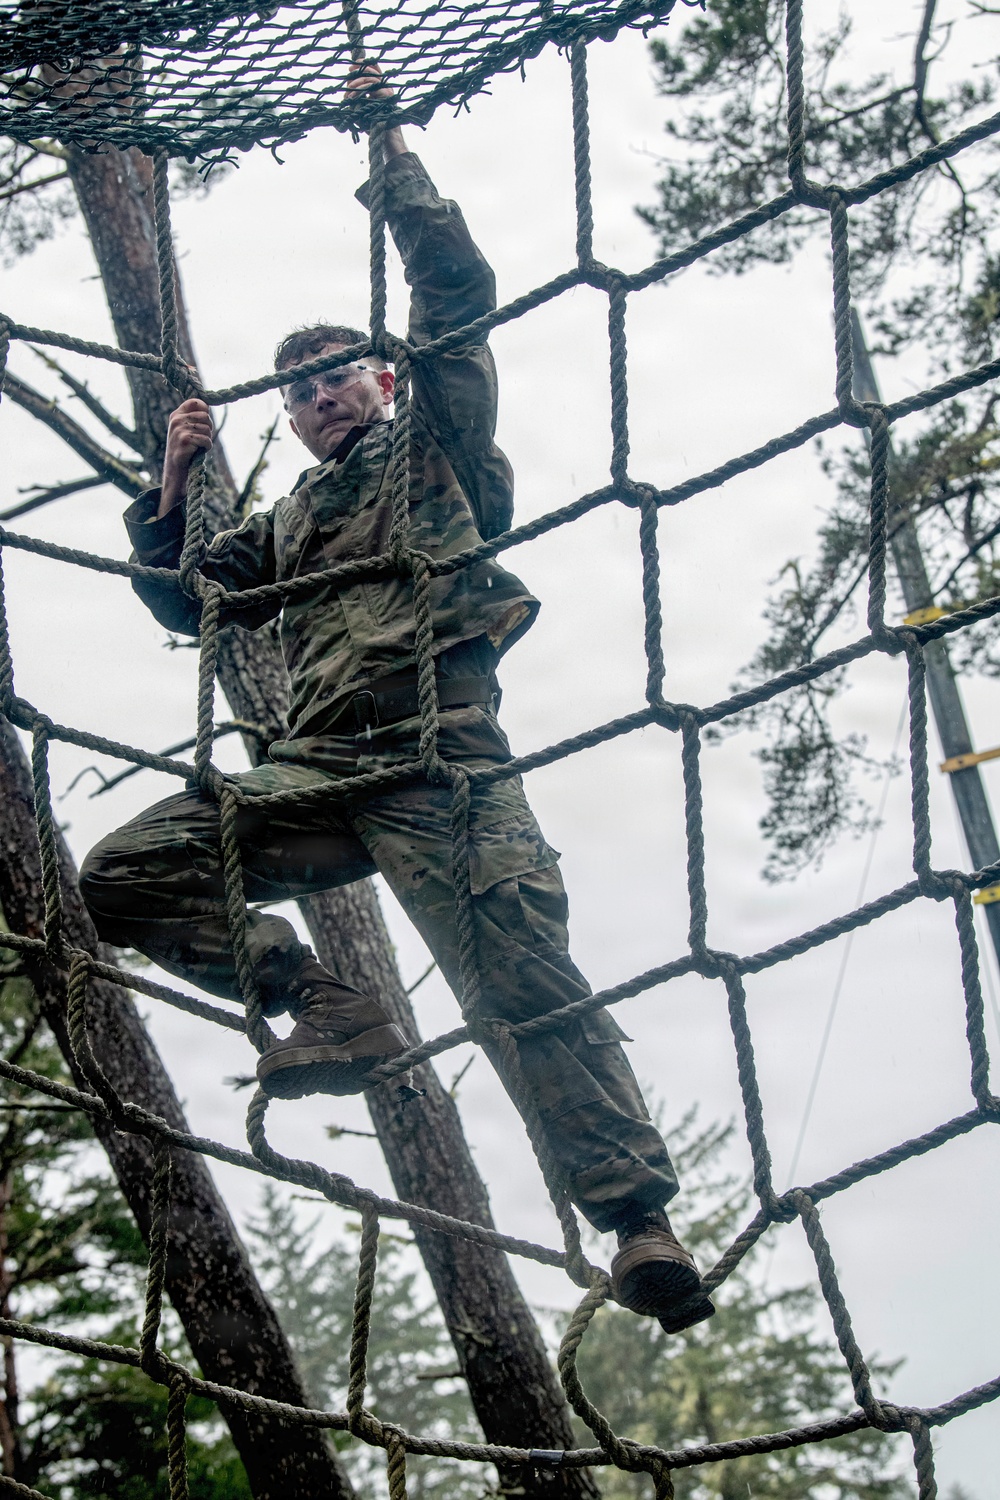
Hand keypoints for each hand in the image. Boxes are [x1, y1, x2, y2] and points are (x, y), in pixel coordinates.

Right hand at [159, 399, 212, 517]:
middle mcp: (176, 420)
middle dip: (209, 428)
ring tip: (199, 446)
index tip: (205, 421)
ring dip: (208, 439)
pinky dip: (207, 447)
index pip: (195, 402)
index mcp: (176, 415)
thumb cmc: (185, 449)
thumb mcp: (186, 429)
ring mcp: (179, 430)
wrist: (176, 469)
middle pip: (205, 416)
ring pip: (207, 429)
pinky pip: (206, 440)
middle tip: (202, 438)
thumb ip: (193, 417)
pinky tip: (200, 451)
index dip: (205, 410)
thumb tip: (207, 406)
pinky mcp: (185, 440)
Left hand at [346, 60, 406, 158]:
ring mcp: (387, 91)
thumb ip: (357, 99)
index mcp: (382, 87)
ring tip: (349, 91)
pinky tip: (352, 97)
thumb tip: (346, 91)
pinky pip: (371, 87)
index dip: (363, 64)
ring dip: (356, 83)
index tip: (351, 68)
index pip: (374, 68)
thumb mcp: (361, 110)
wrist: (384, 139)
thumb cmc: (372, 126)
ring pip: (370, 77)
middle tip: (348, 79)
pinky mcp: (386, 97)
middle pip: (372, 70)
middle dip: (357, 72)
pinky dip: (359, 89)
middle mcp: (386, 87)